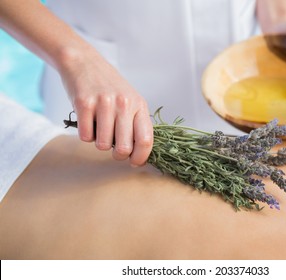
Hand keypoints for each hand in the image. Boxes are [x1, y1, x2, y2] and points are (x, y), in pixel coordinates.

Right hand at [59, 47, 153, 165]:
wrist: (84, 62)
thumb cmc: (110, 87)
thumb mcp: (131, 101)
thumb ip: (136, 124)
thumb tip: (139, 154)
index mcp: (139, 105)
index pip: (145, 140)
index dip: (140, 157)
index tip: (134, 162)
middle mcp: (124, 104)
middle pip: (124, 148)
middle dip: (118, 155)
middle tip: (114, 149)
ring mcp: (104, 103)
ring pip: (102, 145)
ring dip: (99, 142)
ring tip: (99, 127)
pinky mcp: (83, 103)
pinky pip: (85, 136)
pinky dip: (86, 134)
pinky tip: (88, 121)